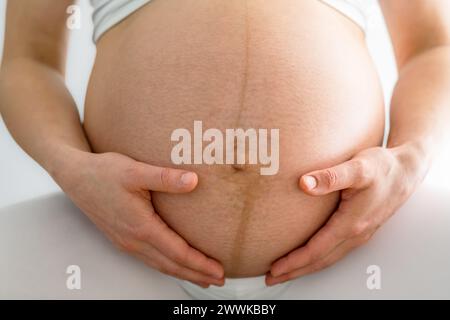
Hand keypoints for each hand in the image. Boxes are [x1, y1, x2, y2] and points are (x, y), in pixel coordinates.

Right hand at [55, 150, 223, 287]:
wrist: (75, 176)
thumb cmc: (103, 172)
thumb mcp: (135, 171)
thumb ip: (166, 178)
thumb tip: (193, 181)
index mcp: (140, 226)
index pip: (177, 252)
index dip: (200, 263)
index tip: (219, 270)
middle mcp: (133, 240)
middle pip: (171, 265)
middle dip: (196, 274)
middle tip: (219, 280)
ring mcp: (126, 242)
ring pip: (160, 265)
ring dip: (183, 273)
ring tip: (202, 278)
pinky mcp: (122, 238)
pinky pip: (149, 259)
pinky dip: (167, 266)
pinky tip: (174, 264)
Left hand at [267, 144, 426, 285]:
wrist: (406, 170)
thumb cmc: (383, 168)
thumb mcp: (358, 167)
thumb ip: (330, 177)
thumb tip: (304, 183)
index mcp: (351, 224)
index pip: (316, 250)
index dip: (294, 261)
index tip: (275, 267)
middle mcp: (356, 234)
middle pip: (320, 261)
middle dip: (295, 271)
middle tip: (272, 277)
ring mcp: (359, 234)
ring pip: (328, 258)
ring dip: (306, 267)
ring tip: (286, 271)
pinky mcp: (360, 229)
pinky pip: (335, 251)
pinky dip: (318, 258)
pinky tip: (310, 255)